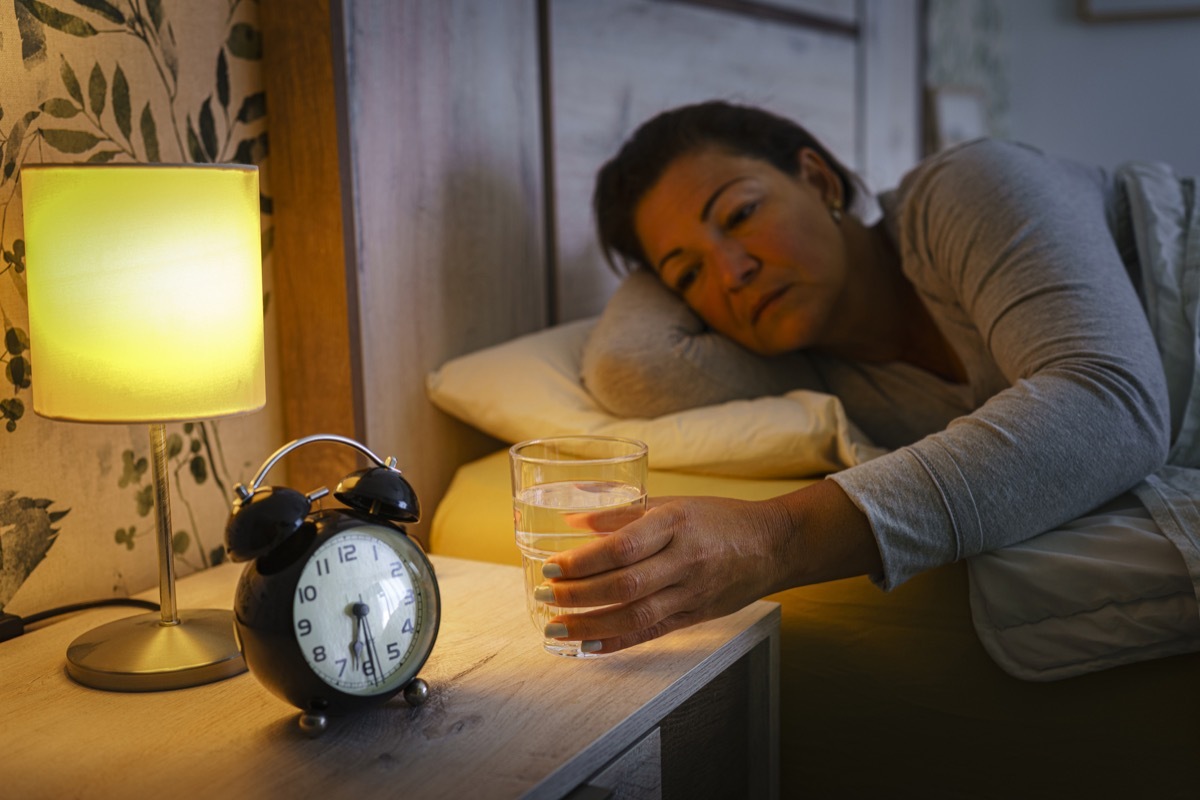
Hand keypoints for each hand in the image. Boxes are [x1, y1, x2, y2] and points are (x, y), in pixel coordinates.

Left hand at [541, 494, 795, 653]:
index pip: (622, 546)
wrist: (773, 545)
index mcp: (675, 522)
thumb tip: (572, 519)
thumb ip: (623, 512)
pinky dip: (617, 642)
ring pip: (635, 615)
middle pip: (625, 585)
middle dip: (578, 595)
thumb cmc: (718, 518)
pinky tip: (588, 646)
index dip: (583, 560)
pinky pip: (652, 633)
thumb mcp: (673, 503)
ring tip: (555, 626)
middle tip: (545, 595)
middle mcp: (684, 559)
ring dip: (590, 625)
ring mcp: (692, 592)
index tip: (551, 565)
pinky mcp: (696, 616)